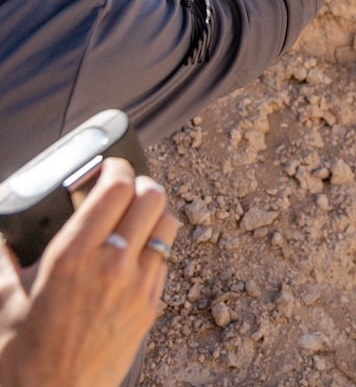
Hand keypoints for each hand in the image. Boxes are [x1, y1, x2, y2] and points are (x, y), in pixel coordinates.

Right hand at [0, 158, 179, 386]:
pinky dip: (153, 247)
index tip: (106, 169)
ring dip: (152, 213)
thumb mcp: (4, 302)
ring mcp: (138, 285)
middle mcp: (113, 265)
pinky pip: (165, 259)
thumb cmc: (23, 359)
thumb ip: (5, 257)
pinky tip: (131, 256)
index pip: (116, 186)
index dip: (114, 168)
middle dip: (138, 184)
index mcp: (73, 257)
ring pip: (167, 222)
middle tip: (121, 191)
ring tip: (131, 220)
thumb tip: (2, 232)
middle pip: (152, 195)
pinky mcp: (151, 306)